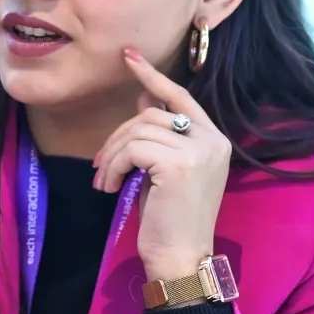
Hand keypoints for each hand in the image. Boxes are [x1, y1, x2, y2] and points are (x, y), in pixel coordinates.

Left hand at [93, 48, 231, 283]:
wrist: (181, 257)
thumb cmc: (170, 219)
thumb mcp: (164, 169)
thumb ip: (159, 134)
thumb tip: (143, 96)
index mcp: (214, 140)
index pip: (180, 96)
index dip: (152, 75)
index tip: (128, 57)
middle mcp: (212, 140)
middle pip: (149, 114)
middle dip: (116, 137)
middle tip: (99, 166)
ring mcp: (199, 151)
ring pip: (137, 131)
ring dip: (111, 156)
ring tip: (104, 182)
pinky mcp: (180, 164)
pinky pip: (132, 149)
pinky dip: (113, 165)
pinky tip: (110, 187)